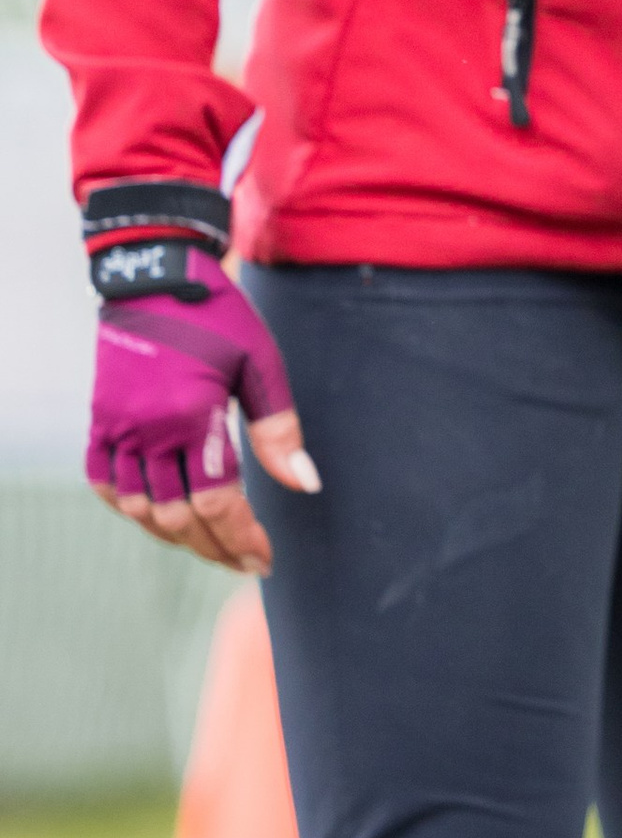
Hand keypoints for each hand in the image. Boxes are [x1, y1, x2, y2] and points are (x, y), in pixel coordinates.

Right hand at [87, 268, 318, 577]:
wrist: (156, 276)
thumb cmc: (219, 316)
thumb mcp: (260, 364)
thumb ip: (280, 430)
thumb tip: (307, 485)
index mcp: (192, 418)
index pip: (217, 504)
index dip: (242, 539)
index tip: (264, 559)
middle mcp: (148, 431)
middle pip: (177, 517)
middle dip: (214, 548)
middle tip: (244, 561)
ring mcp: (117, 428)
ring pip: (138, 508)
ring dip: (174, 535)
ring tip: (209, 545)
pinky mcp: (99, 419)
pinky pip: (102, 481)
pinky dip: (128, 507)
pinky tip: (157, 516)